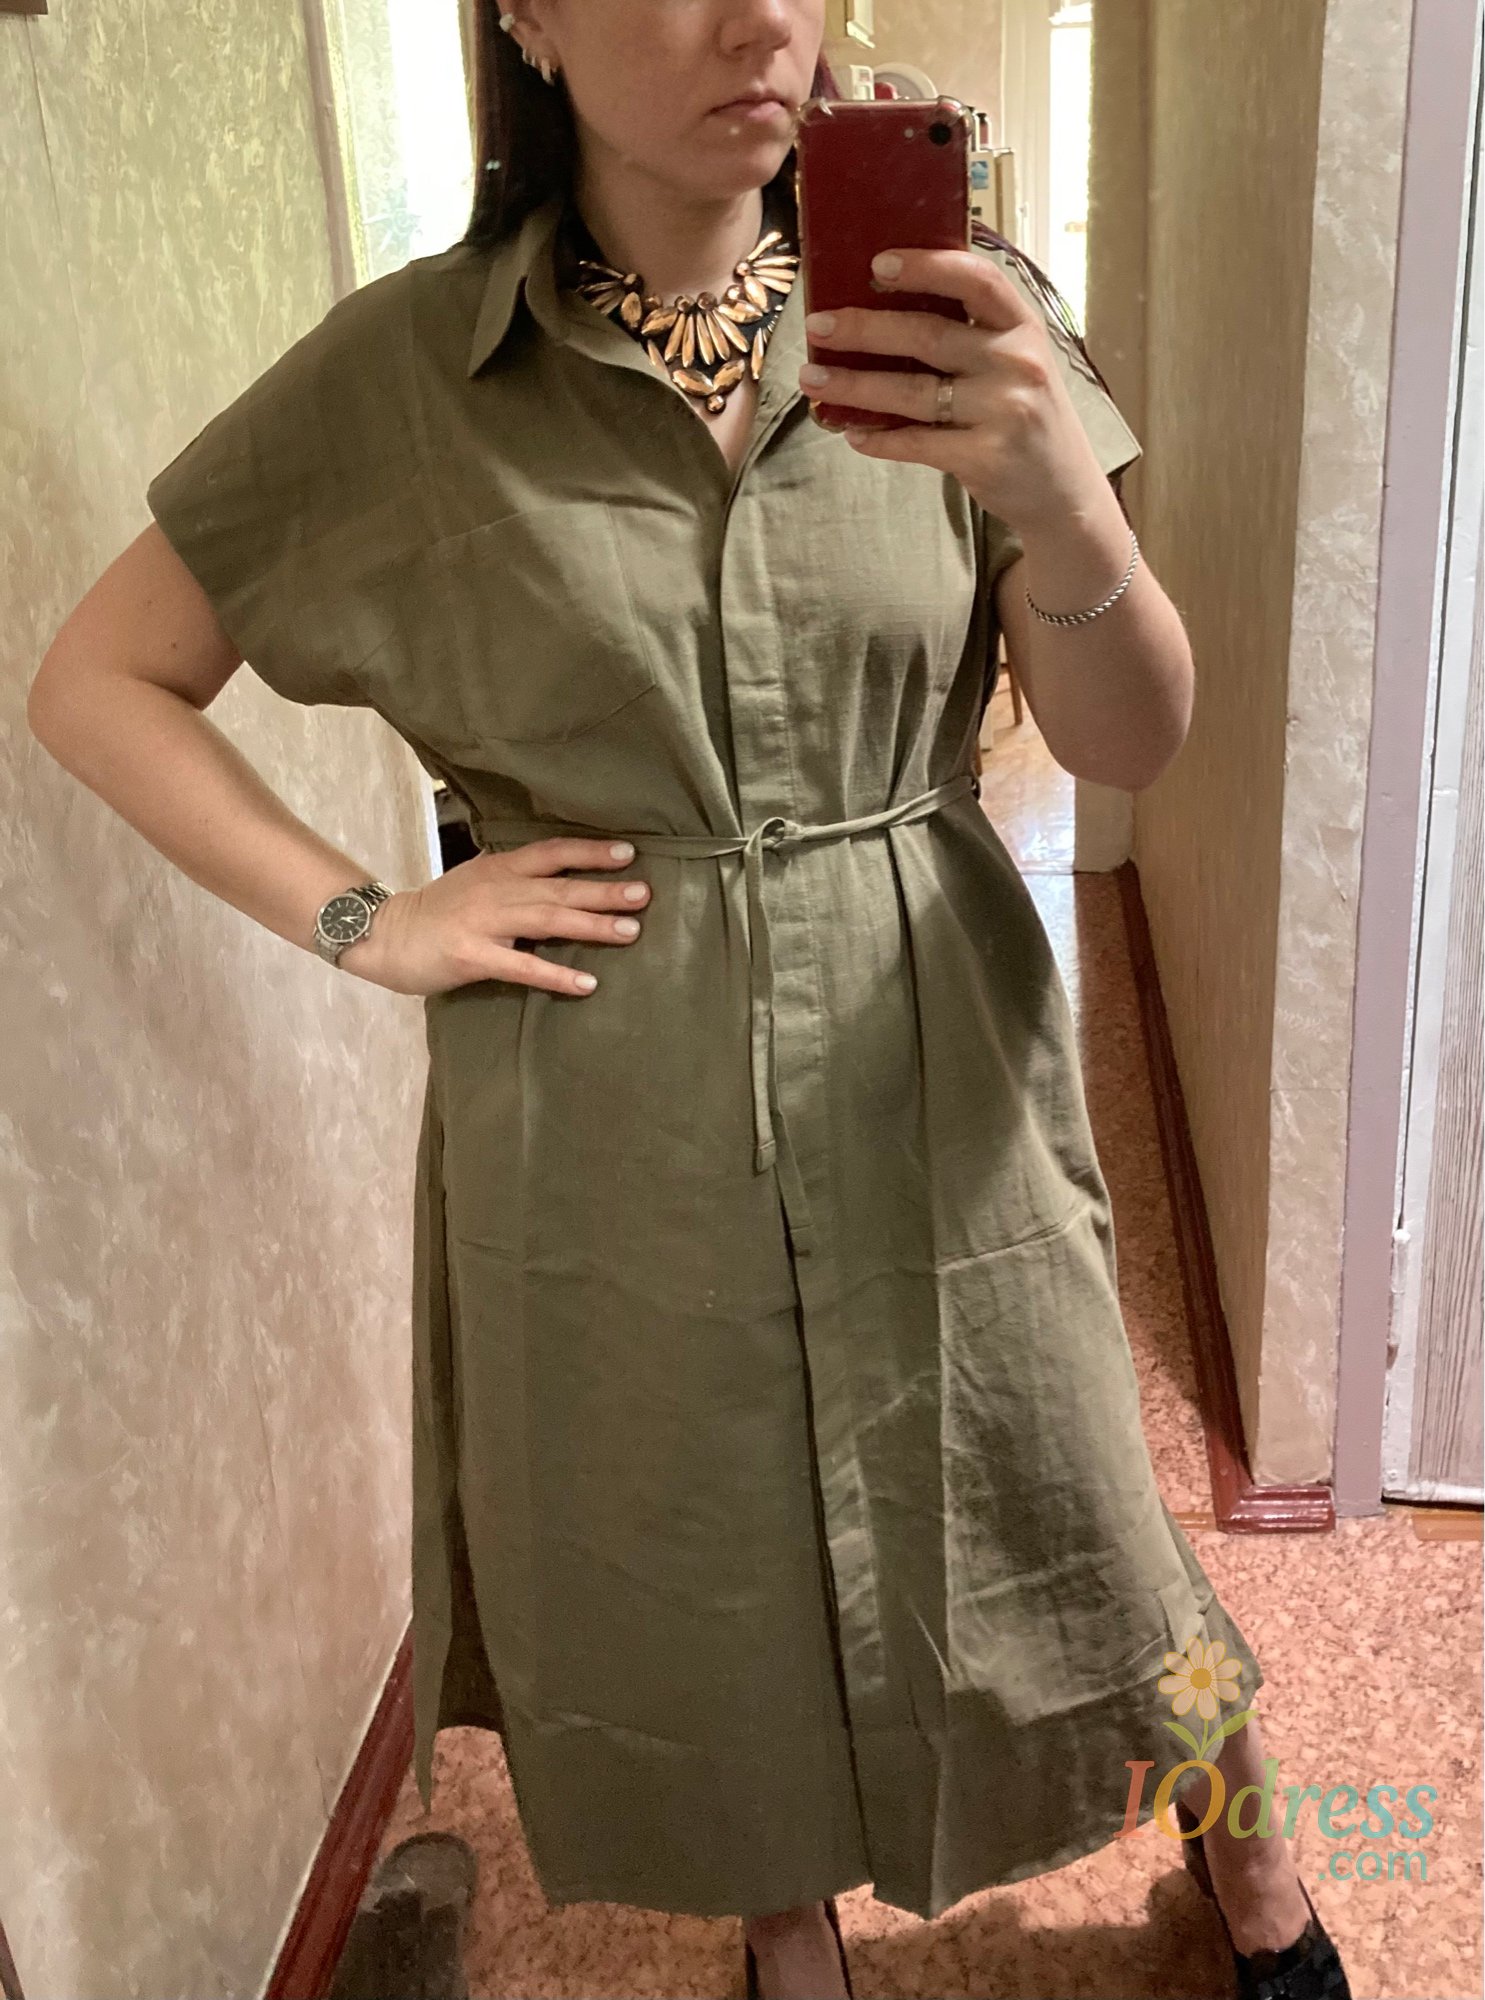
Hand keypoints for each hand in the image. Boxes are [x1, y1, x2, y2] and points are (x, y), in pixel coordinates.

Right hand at [338, 837, 650, 996]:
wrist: (385, 935)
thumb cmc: (438, 911)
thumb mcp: (477, 881)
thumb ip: (515, 879)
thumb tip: (563, 879)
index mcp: (498, 869)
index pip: (551, 853)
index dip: (589, 852)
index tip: (628, 854)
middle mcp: (496, 890)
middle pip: (559, 887)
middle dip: (604, 890)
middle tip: (646, 894)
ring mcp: (483, 923)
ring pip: (547, 921)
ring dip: (592, 925)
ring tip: (631, 931)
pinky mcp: (471, 956)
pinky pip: (522, 967)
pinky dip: (556, 976)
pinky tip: (587, 983)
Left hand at [797, 246, 1107, 531]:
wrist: (1064, 492)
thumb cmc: (1026, 415)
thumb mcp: (1018, 362)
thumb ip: (973, 335)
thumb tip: (885, 307)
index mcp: (1022, 326)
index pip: (976, 280)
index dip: (927, 266)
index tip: (878, 262)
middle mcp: (1016, 362)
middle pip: (927, 335)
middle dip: (863, 329)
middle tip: (817, 324)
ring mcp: (1002, 411)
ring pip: (911, 392)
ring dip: (853, 386)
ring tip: (812, 378)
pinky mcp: (984, 457)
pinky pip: (916, 443)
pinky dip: (879, 439)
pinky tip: (852, 432)